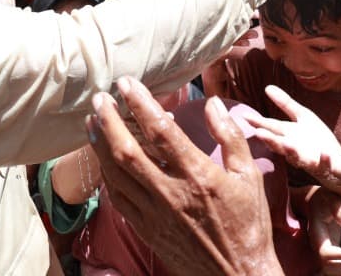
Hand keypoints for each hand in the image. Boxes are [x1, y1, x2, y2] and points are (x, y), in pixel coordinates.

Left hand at [89, 78, 284, 275]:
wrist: (237, 274)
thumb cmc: (248, 223)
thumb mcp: (249, 175)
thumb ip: (230, 135)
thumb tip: (210, 102)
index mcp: (198, 175)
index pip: (160, 130)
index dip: (140, 103)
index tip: (126, 84)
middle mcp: (170, 193)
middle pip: (127, 150)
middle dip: (108, 120)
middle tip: (99, 98)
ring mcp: (154, 214)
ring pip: (115, 174)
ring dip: (100, 145)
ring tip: (92, 122)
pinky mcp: (146, 230)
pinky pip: (118, 198)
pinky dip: (107, 175)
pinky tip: (104, 160)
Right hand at [243, 85, 340, 190]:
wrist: (337, 164)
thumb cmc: (315, 139)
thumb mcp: (302, 117)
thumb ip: (285, 104)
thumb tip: (267, 87)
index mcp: (288, 136)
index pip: (272, 127)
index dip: (259, 122)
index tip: (245, 116)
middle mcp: (295, 149)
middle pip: (280, 144)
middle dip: (270, 139)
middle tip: (259, 133)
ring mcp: (310, 159)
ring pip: (298, 157)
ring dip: (293, 152)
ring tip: (288, 145)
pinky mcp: (326, 166)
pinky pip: (325, 164)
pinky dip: (324, 160)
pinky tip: (324, 154)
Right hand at [307, 189, 340, 275]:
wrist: (313, 200)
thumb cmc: (323, 198)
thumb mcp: (331, 198)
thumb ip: (340, 210)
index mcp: (317, 234)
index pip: (325, 253)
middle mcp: (319, 245)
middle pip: (327, 267)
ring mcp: (324, 249)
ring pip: (331, 271)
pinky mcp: (331, 250)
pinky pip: (336, 267)